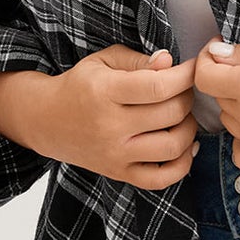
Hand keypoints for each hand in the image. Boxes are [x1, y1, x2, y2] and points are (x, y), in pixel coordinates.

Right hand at [30, 43, 199, 188]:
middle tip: (184, 90)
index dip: (186, 75)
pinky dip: (182, 164)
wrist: (46, 120)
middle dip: (188, 98)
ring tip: (182, 116)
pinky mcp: (119, 173)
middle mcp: (110, 126)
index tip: (193, 68)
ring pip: (172, 146)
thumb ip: (139, 60)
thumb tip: (169, 62)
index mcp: (105, 92)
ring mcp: (115, 154)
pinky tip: (184, 146)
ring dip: (189, 128)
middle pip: (171, 114)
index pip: (159, 86)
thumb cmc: (81, 85)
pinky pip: (161, 179)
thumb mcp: (104, 61)